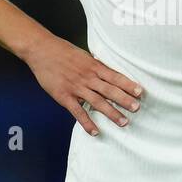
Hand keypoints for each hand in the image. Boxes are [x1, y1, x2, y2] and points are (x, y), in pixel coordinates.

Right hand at [25, 35, 142, 135]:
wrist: (41, 50)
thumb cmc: (62, 51)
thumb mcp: (83, 55)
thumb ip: (96, 65)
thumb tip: (109, 72)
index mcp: (93, 66)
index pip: (115, 76)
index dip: (128, 84)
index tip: (140, 92)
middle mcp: (87, 77)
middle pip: (110, 90)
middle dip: (124, 100)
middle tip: (136, 108)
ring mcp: (76, 88)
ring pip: (97, 102)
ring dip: (111, 113)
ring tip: (123, 122)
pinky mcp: (64, 96)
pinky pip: (78, 112)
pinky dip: (87, 123)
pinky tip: (95, 132)